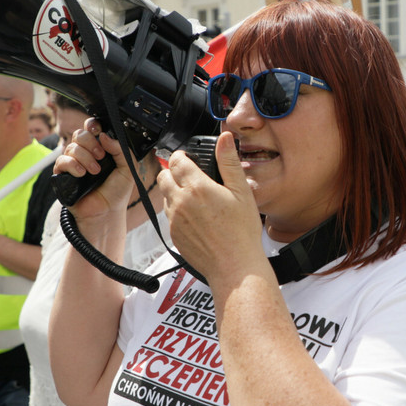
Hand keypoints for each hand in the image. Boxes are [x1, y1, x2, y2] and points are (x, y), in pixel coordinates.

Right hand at [53, 120, 141, 223]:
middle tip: (101, 156)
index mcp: (100, 148)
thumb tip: (104, 136)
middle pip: (80, 134)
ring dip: (85, 157)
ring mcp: (73, 163)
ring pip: (71, 147)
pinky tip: (81, 174)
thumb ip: (121, 149)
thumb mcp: (128, 168)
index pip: (92, 128)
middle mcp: (85, 153)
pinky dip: (72, 165)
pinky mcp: (63, 174)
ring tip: (95, 171)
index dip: (93, 126)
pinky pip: (62, 161)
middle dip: (91, 143)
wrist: (107, 212)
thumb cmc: (116, 191)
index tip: (99, 131)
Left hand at [161, 132, 262, 285]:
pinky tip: (197, 217)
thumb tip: (224, 139)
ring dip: (175, 191)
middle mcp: (180, 202)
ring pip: (165, 196)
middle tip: (190, 176)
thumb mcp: (241, 191)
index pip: (176, 160)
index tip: (189, 158)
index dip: (181, 155)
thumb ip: (229, 162)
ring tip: (197, 198)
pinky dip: (178, 211)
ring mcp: (174, 220)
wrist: (234, 267)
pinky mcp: (173, 234)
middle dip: (173, 172)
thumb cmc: (241, 233)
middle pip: (163, 176)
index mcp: (197, 187)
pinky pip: (170, 215)